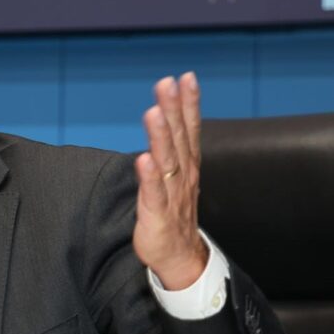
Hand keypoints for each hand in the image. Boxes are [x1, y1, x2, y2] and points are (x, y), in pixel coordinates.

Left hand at [133, 72, 208, 289]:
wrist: (180, 257)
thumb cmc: (175, 213)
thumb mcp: (176, 176)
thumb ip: (172, 148)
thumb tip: (166, 118)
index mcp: (186, 165)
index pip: (188, 129)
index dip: (188, 103)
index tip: (186, 77)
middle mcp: (182, 175)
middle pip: (178, 137)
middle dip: (173, 109)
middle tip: (168, 83)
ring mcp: (172, 194)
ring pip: (167, 160)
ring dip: (160, 135)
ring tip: (155, 112)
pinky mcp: (157, 214)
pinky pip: (154, 193)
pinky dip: (150, 176)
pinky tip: (144, 159)